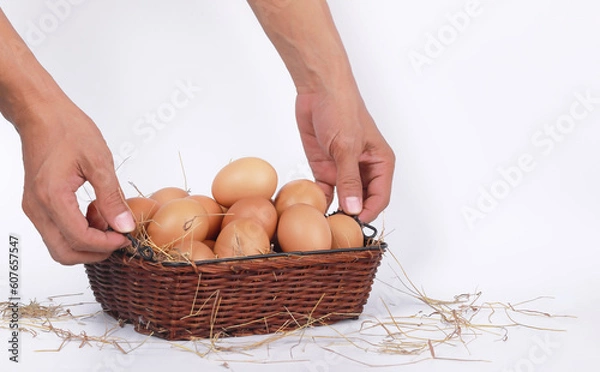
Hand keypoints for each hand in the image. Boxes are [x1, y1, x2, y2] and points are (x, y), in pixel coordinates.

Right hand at [15, 96, 134, 264]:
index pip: (79, 239)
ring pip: (59, 245)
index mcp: (52, 197)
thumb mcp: (99, 162)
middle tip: (119, 238)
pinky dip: (77, 232)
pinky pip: (56, 231)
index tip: (125, 237)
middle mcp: (37, 207)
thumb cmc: (67, 129)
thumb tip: (124, 225)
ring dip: (86, 243)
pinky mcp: (37, 204)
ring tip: (108, 222)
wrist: (41, 114)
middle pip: (64, 253)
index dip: (106, 244)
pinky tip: (95, 214)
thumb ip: (111, 198)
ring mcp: (34, 208)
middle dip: (95, 252)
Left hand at [295, 87, 394, 222]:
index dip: (368, 213)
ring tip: (323, 222)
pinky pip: (325, 191)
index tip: (353, 226)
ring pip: (344, 199)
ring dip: (335, 210)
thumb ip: (349, 180)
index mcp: (380, 163)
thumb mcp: (347, 147)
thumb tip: (354, 210)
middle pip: (362, 202)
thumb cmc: (341, 109)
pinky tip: (312, 207)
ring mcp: (344, 169)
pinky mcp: (325, 167)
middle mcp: (364, 169)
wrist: (317, 89)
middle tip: (337, 229)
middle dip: (351, 215)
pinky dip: (320, 200)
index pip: (380, 198)